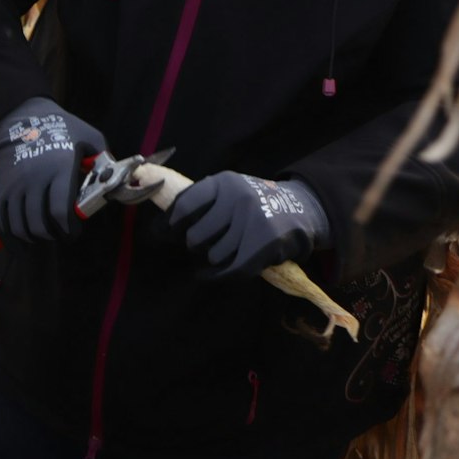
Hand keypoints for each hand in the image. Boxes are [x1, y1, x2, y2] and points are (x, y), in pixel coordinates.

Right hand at [0, 97, 104, 241]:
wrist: (23, 116)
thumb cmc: (62, 128)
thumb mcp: (89, 137)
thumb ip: (103, 159)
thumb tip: (112, 181)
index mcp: (58, 169)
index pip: (59, 211)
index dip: (68, 228)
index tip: (73, 231)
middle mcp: (33, 180)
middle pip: (38, 224)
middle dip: (52, 236)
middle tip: (61, 234)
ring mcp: (14, 186)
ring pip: (18, 226)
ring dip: (32, 237)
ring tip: (42, 235)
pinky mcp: (0, 188)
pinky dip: (8, 235)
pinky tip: (19, 240)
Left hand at [167, 172, 329, 278]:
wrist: (300, 209)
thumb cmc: (251, 205)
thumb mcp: (226, 192)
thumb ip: (198, 204)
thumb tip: (158, 229)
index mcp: (223, 182)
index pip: (184, 206)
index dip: (168, 225)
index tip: (162, 235)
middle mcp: (238, 198)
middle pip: (195, 236)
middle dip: (193, 245)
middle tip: (199, 245)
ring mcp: (253, 220)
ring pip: (213, 255)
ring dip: (211, 259)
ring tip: (221, 251)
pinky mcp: (266, 243)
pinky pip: (231, 269)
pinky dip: (214, 276)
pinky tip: (205, 274)